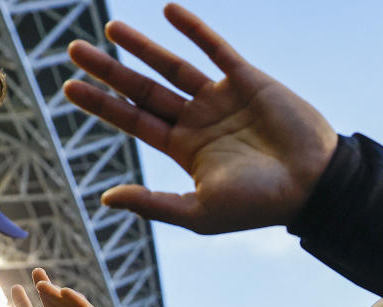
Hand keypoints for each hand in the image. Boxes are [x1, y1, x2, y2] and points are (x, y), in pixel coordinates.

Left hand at [64, 4, 337, 233]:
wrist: (313, 184)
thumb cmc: (259, 205)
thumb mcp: (200, 211)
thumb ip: (154, 204)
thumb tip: (106, 198)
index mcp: (186, 151)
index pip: (134, 121)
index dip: (102, 104)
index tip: (69, 86)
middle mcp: (199, 122)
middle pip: (143, 90)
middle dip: (109, 71)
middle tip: (72, 49)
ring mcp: (222, 99)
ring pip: (172, 66)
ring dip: (141, 47)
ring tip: (109, 28)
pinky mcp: (248, 80)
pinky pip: (216, 49)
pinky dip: (193, 29)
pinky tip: (168, 11)